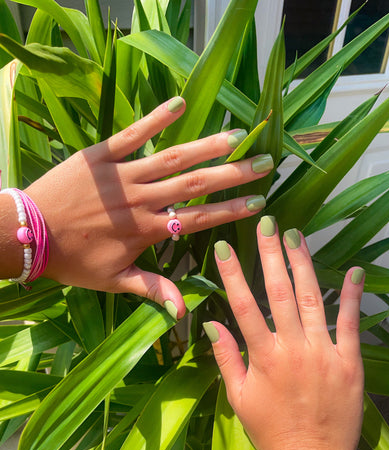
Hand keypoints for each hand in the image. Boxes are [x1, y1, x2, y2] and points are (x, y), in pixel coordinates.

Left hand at [25, 98, 272, 317]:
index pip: (198, 219)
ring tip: (236, 135)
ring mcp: (123, 175)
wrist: (29, 234)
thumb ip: (152, 290)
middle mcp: (142, 199)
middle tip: (263, 162)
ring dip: (206, 146)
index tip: (259, 202)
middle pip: (195, 185)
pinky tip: (179, 103)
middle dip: (233, 174)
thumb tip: (183, 312)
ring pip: (172, 158)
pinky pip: (132, 134)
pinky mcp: (101, 155)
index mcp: (147, 230)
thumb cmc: (73, 260)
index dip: (230, 211)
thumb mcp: (113, 281)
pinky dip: (155, 119)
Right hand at [204, 216, 364, 449]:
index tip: (228, 246)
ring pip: (312, 298)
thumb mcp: (239, 397)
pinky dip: (352, 295)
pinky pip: (349, 322)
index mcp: (263, 355)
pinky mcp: (349, 360)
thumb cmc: (270, 429)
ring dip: (304, 264)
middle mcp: (292, 346)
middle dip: (271, 254)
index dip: (234, 273)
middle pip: (279, 291)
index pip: (243, 305)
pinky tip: (353, 270)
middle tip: (267, 223)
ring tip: (296, 236)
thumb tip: (211, 323)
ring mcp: (323, 351)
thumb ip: (226, 357)